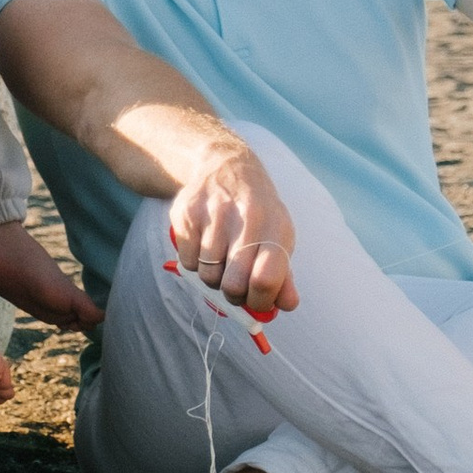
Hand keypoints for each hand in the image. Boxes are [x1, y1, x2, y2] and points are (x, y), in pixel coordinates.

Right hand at [166, 131, 298, 313]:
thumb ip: (283, 274)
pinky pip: (187, 262)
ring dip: (214, 277)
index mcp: (275, 227)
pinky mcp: (186, 214)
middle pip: (233, 285)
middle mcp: (246, 218)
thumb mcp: (277, 235)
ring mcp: (213, 215)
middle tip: (236, 286)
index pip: (266, 279)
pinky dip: (195, 263)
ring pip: (208, 276)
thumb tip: (286, 305)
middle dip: (234, 295)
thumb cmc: (256, 211)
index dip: (260, 301)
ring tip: (221, 258)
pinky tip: (204, 244)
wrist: (225, 166)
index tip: (257, 301)